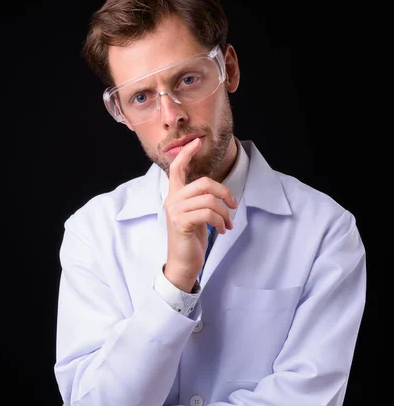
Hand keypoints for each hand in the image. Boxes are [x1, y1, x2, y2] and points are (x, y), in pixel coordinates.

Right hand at [164, 137, 237, 291]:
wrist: (183, 263)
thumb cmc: (191, 240)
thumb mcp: (196, 216)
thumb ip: (201, 201)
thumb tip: (221, 193)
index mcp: (175, 196)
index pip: (176, 169)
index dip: (186, 153)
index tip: (197, 142)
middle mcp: (172, 200)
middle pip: (204, 183)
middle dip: (225, 193)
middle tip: (233, 207)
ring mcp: (175, 211)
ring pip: (209, 199)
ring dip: (225, 213)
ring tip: (227, 225)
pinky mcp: (181, 222)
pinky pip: (208, 213)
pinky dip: (220, 221)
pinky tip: (221, 230)